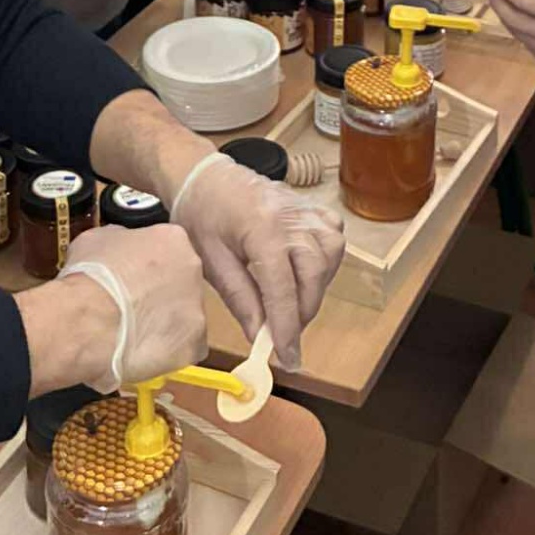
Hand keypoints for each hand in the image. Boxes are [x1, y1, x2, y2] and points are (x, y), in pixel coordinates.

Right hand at [55, 222, 206, 389]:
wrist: (87, 321)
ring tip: (133, 336)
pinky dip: (165, 354)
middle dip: (161, 296)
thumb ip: (120, 241)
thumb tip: (119, 252)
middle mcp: (193, 269)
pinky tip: (140, 354)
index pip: (169, 249)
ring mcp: (198, 309)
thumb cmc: (88, 276)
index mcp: (173, 239)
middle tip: (134, 308)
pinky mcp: (194, 345)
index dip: (148, 268)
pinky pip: (184, 349)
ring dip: (164, 326)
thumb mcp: (97, 239)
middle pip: (182, 283)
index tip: (132, 279)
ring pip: (185, 318)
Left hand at [170, 153, 343, 369]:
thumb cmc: (202, 215)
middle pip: (314, 273)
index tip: (287, 358)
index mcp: (262, 228)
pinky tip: (304, 274)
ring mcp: (305, 209)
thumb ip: (240, 299)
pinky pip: (332, 238)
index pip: (283, 288)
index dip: (287, 328)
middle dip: (302, 312)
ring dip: (315, 288)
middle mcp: (291, 216)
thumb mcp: (211, 262)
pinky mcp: (311, 208)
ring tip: (290, 305)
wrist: (205, 176)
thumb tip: (260, 336)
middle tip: (284, 336)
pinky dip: (325, 262)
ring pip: (329, 256)